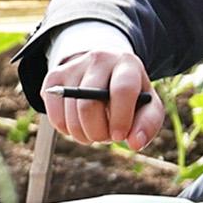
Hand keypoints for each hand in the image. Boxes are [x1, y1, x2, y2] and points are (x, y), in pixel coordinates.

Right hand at [41, 43, 164, 151]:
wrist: (107, 72)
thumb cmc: (132, 95)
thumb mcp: (149, 106)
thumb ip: (148, 124)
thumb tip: (134, 143)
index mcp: (127, 64)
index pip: (122, 90)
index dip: (120, 118)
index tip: (118, 136)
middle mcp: (98, 59)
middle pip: (89, 105)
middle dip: (98, 132)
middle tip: (106, 137)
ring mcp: (73, 66)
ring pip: (70, 114)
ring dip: (83, 135)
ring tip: (96, 131)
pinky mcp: (54, 77)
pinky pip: (54, 115)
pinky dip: (66, 130)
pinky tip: (79, 125)